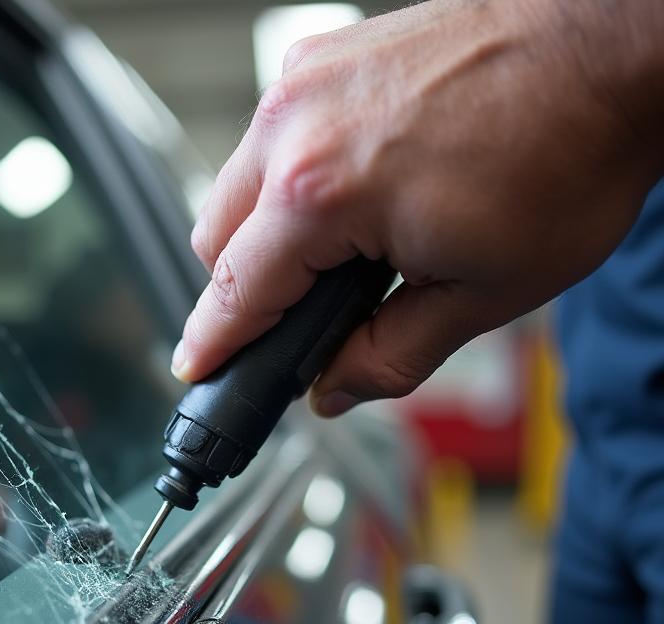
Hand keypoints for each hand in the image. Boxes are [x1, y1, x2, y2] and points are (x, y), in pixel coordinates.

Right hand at [175, 0, 663, 415]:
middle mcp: (295, 125)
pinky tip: (347, 198)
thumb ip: (388, 356)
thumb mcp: (482, 294)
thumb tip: (333, 388)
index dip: (213, 345)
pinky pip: (272, 137)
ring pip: (236, 185)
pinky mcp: (327, 55)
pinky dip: (287, 181)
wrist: (617, 47)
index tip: (196, 369)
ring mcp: (307, 79)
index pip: (232, 293)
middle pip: (214, 240)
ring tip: (333, 261)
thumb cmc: (569, 152)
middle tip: (295, 325)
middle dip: (242, 293)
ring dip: (262, 235)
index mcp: (319, 192)